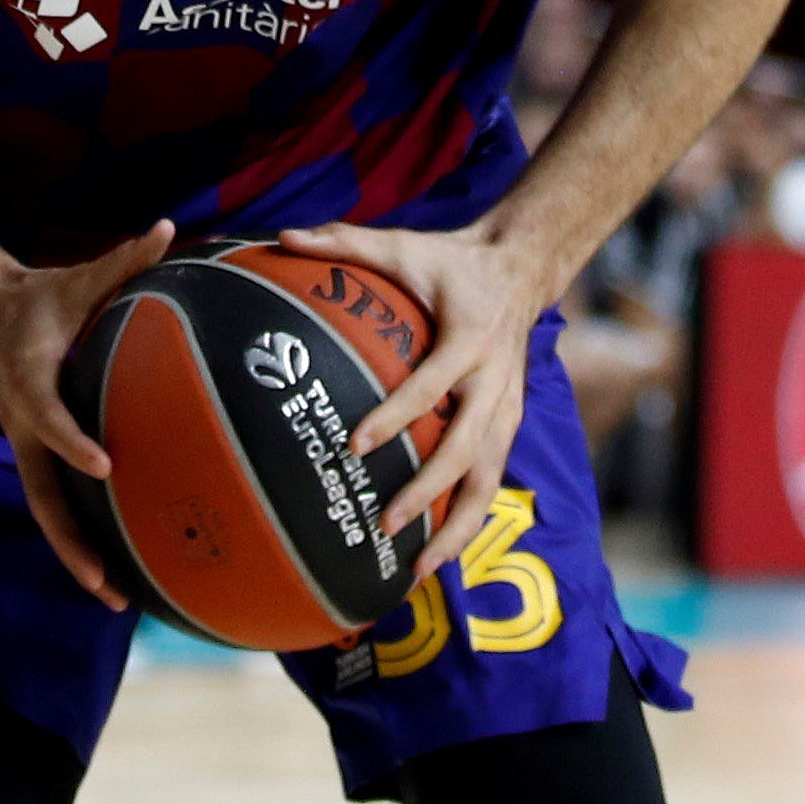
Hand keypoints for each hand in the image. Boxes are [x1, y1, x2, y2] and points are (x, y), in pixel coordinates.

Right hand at [0, 221, 174, 608]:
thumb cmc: (39, 298)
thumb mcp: (76, 278)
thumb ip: (123, 259)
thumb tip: (166, 229)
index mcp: (29, 383)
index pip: (49, 419)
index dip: (72, 442)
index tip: (105, 465)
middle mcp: (25, 427)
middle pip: (42, 498)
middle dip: (72, 545)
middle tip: (108, 586)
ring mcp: (28, 448)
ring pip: (49, 514)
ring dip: (78, 558)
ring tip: (119, 600)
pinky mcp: (38, 456)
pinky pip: (58, 504)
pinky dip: (83, 539)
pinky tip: (118, 569)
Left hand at [276, 217, 549, 579]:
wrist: (522, 268)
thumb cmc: (450, 261)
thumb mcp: (402, 243)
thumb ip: (344, 241)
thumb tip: (282, 235)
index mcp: (469, 337)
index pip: (432, 384)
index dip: (397, 414)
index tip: (358, 443)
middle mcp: (495, 379)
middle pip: (468, 447)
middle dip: (430, 489)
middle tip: (387, 521)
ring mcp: (508, 407)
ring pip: (489, 478)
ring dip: (459, 525)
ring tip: (420, 568)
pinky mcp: (510, 424)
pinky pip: (493, 480)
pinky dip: (470, 519)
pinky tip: (439, 556)